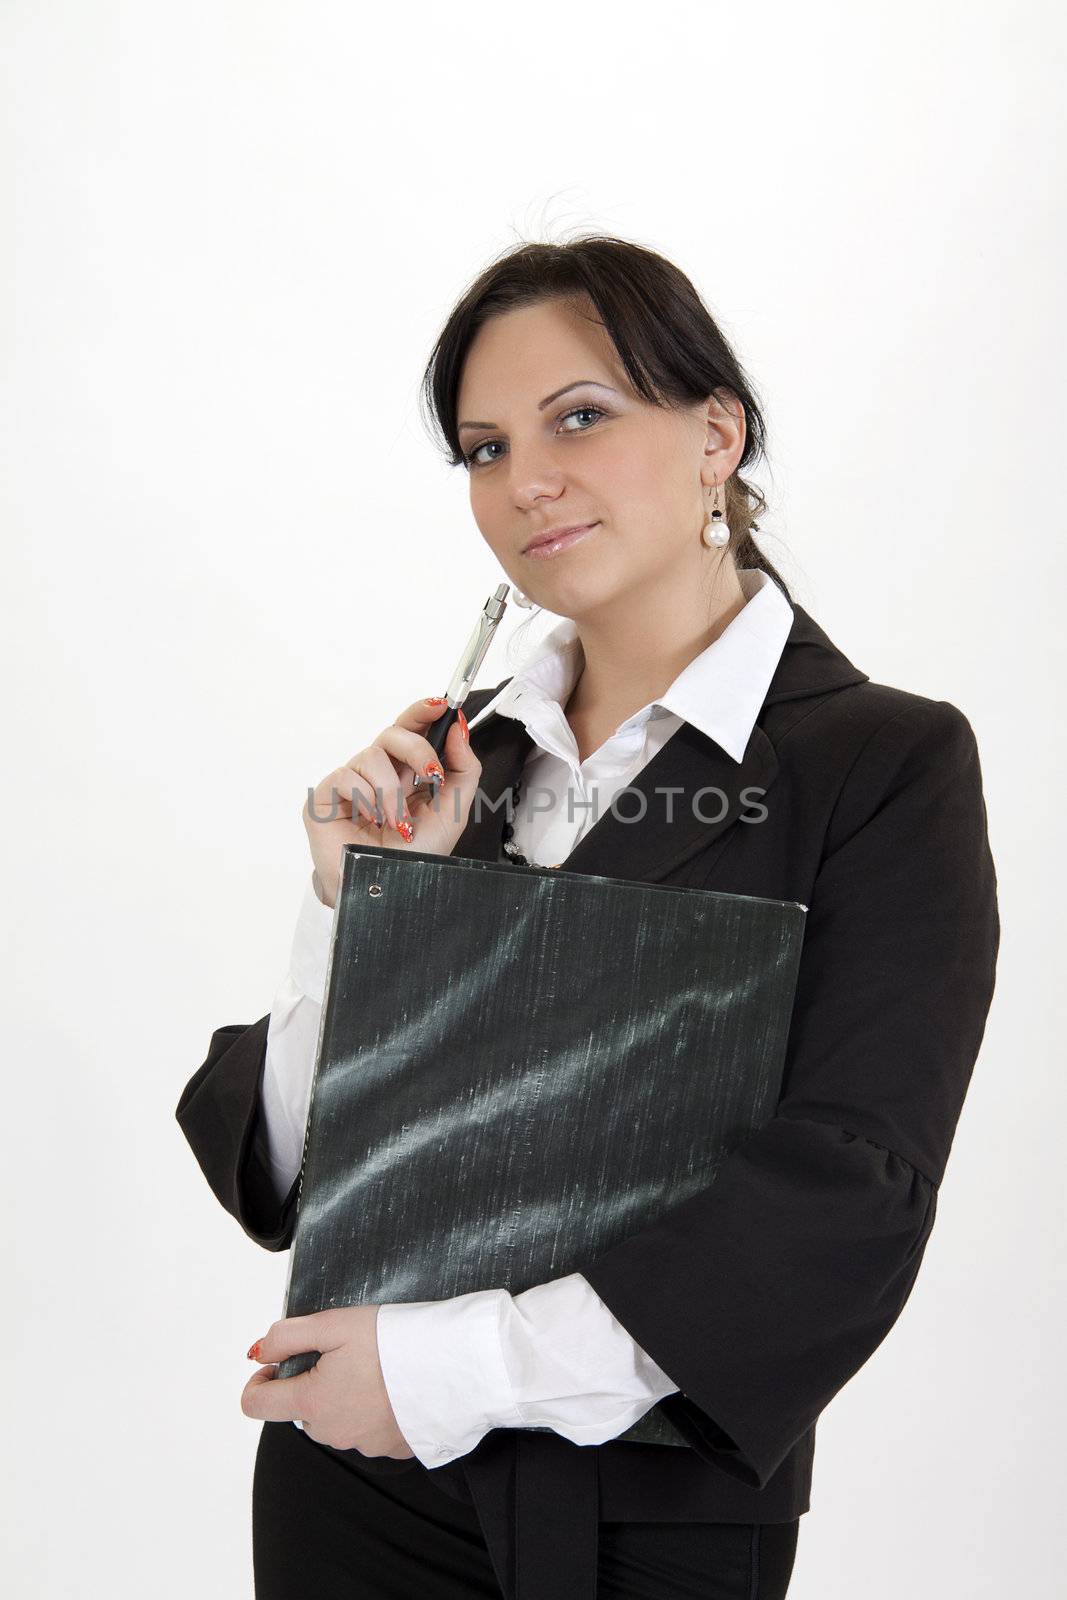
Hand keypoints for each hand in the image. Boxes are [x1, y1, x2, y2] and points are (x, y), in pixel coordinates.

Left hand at [240, 1305, 415, 1457]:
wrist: (452, 1365)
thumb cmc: (394, 1340)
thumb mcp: (333, 1323)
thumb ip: (287, 1336)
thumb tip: (260, 1352)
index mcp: (311, 1402)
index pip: (255, 1404)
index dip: (259, 1380)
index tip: (278, 1363)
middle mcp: (331, 1432)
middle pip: (301, 1410)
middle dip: (312, 1384)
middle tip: (344, 1354)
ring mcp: (362, 1445)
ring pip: (335, 1420)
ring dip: (342, 1398)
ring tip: (375, 1368)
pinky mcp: (390, 1449)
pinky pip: (367, 1431)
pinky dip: (372, 1411)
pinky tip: (393, 1388)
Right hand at [302, 698, 482, 908]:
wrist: (388, 891)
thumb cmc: (416, 854)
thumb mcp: (453, 810)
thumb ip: (463, 768)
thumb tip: (458, 728)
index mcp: (405, 772)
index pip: (410, 728)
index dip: (422, 710)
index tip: (442, 705)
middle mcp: (376, 772)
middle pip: (392, 733)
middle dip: (417, 749)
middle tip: (432, 775)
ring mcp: (349, 783)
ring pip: (371, 757)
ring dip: (393, 793)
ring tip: (398, 824)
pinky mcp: (324, 798)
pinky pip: (346, 777)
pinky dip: (366, 799)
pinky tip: (371, 821)